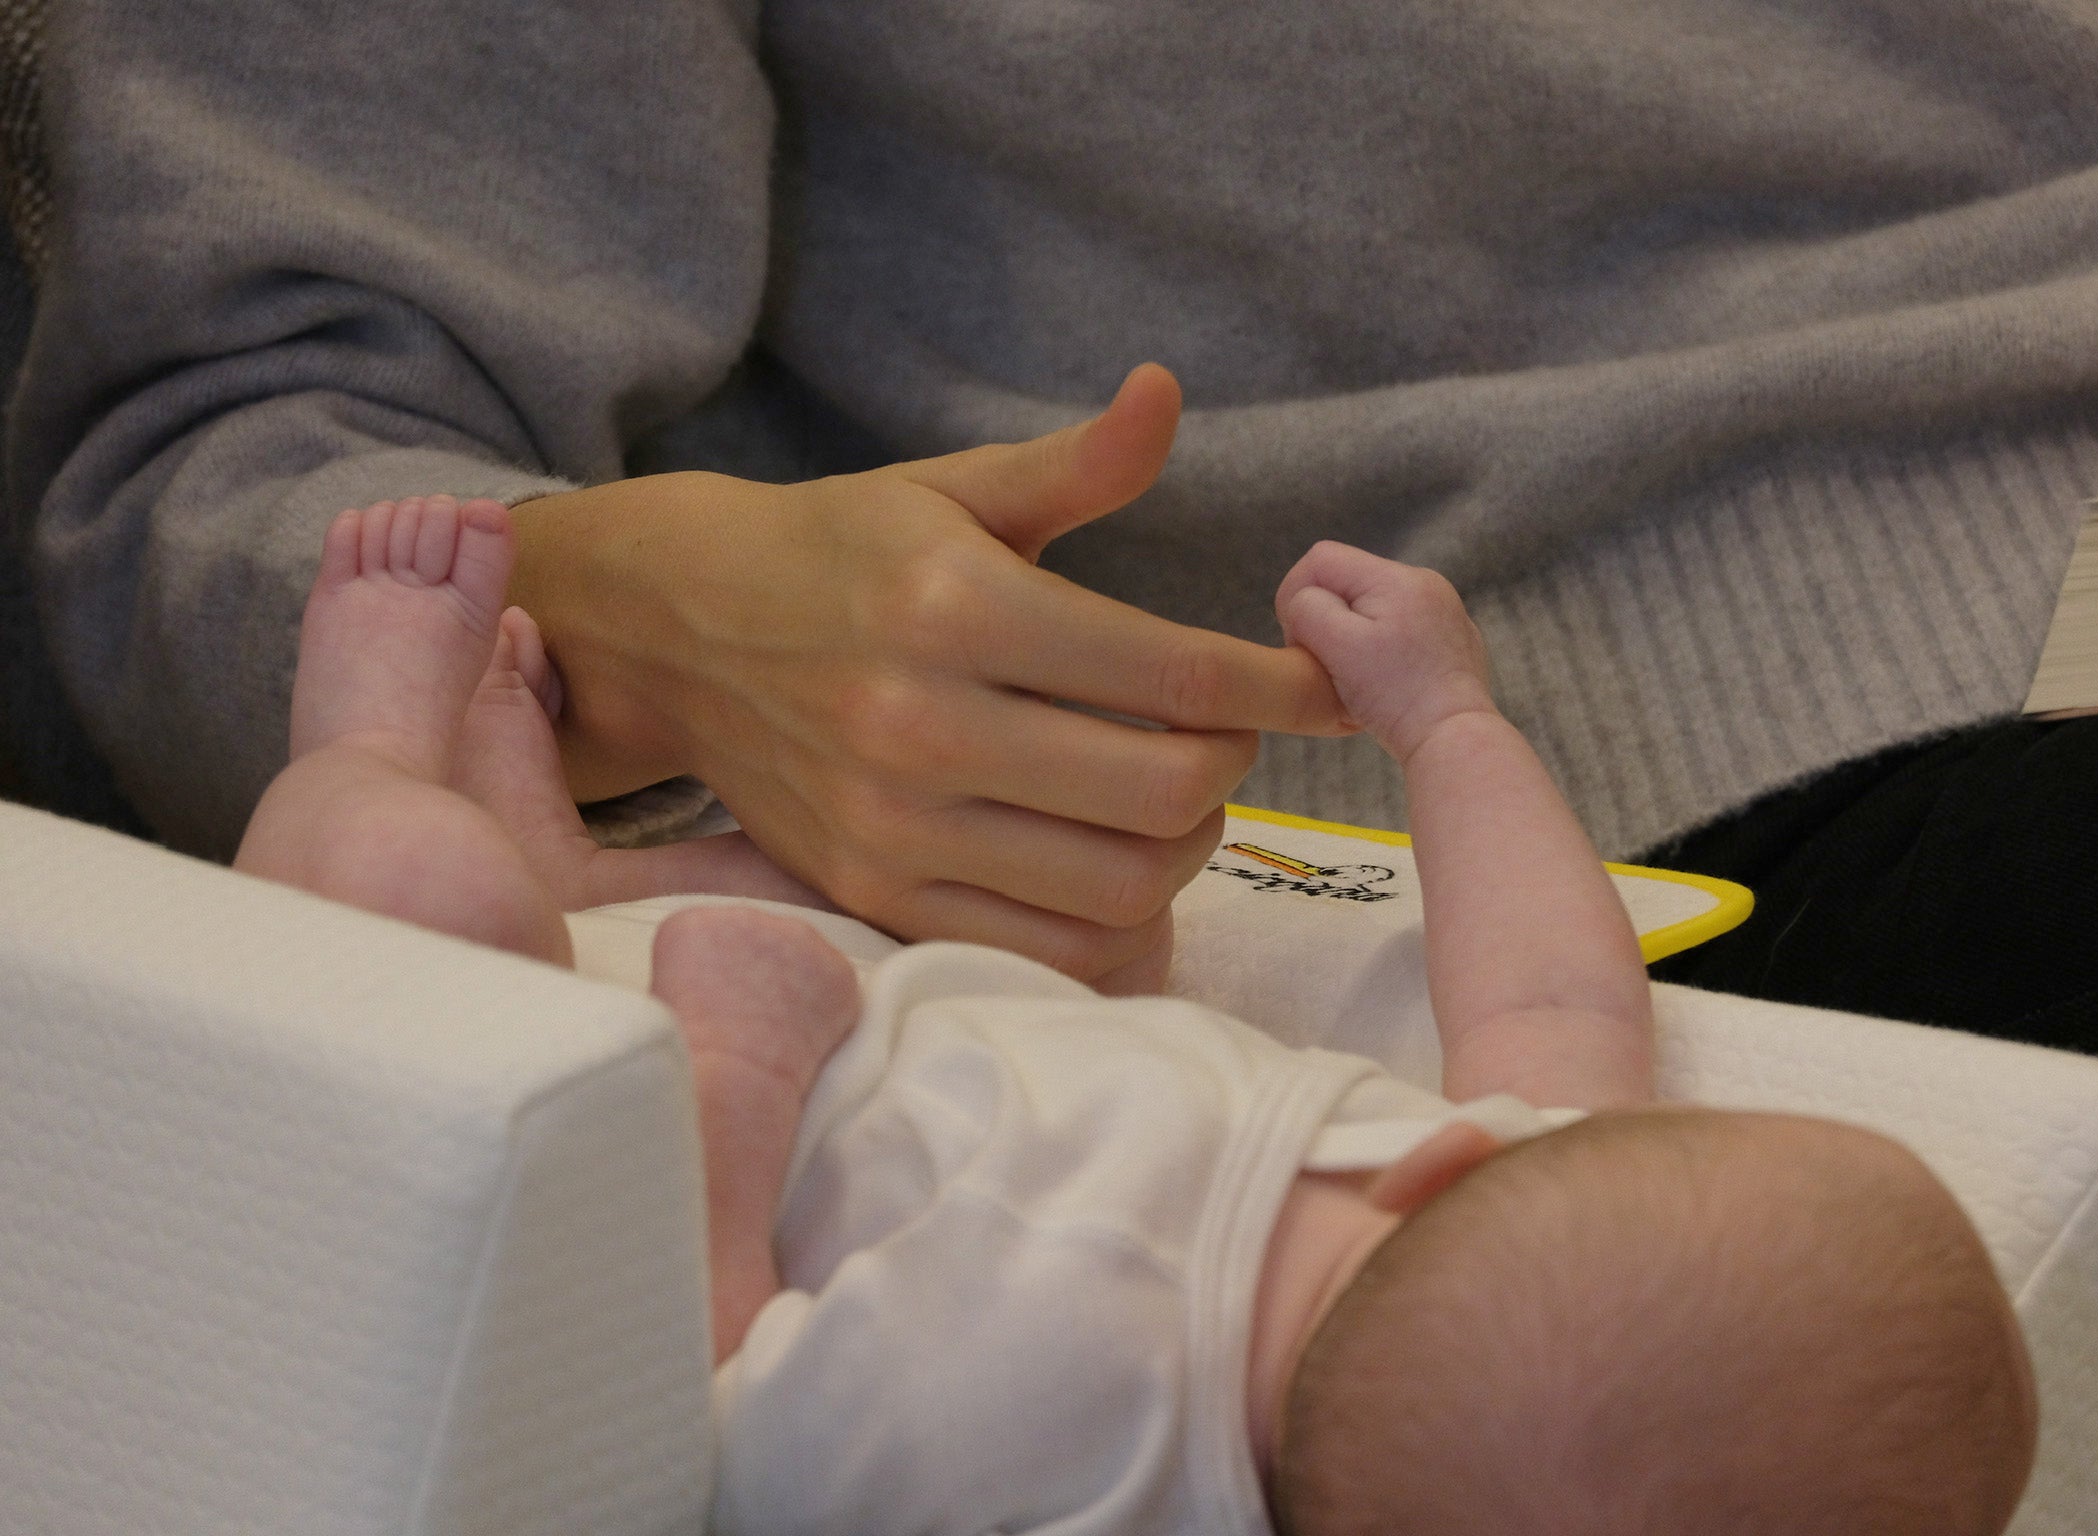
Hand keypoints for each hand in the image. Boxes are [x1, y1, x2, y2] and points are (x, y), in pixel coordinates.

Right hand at [508, 365, 1349, 981]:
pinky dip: (1116, 923)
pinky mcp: (875, 892)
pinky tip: (1119, 864)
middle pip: (1164, 789)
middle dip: (1233, 766)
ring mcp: (893, 825)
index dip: (1280, 688)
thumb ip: (1075, 464)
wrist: (680, 633)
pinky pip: (1044, 950)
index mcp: (957, 605)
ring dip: (1186, 848)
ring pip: (1118, 883)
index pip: (1175, 674)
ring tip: (1175, 797)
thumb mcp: (953, 490)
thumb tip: (1165, 391)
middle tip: (1226, 735)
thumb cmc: (842, 551)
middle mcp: (921, 722)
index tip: (1321, 687)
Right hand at [1275, 541, 1494, 758]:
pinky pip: (1399, 625)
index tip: (1304, 642)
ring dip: (1354, 633)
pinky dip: (1383, 647)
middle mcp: (1425, 582)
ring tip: (1360, 674)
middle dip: (1329, 616)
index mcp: (1397, 578)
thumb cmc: (1395, 696)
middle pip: (1348, 580)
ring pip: (1372, 604)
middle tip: (1331, 662)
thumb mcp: (1337, 647)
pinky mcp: (1451, 636)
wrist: (1454, 738)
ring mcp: (1443, 609)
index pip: (1321, 558)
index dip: (1297, 595)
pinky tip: (1388, 679)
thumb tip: (1303, 602)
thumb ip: (1308, 610)